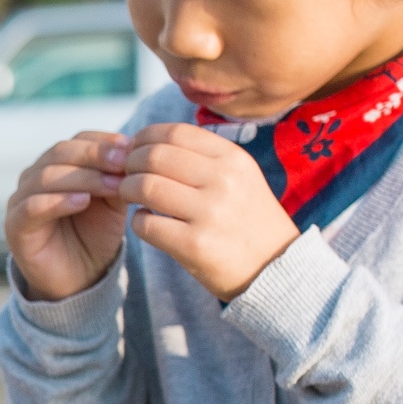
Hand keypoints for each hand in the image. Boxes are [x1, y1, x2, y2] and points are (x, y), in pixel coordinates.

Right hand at [5, 131, 130, 300]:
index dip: (103, 141)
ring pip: (47, 176)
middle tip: (123, 162)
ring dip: (83, 177)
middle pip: (61, 152)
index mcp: (58, 164)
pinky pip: (32, 207)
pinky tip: (82, 201)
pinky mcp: (15, 226)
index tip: (131, 147)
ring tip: (111, 185)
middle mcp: (35, 176)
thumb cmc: (94, 237)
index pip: (78, 140)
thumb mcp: (113, 203)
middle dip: (95, 155)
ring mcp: (21, 199)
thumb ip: (117, 178)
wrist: (79, 280)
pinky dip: (58, 200)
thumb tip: (133, 151)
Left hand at [121, 123, 298, 300]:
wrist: (276, 270)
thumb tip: (151, 141)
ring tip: (131, 196)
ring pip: (145, 187)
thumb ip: (204, 157)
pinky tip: (147, 222)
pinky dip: (138, 221)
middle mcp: (223, 181)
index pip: (175, 133)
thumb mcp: (242, 177)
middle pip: (154, 156)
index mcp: (233, 159)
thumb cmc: (249, 221)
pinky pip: (146, 224)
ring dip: (128, 190)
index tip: (135, 148)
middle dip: (131, 163)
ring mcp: (210, 213)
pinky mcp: (195, 245)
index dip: (145, 137)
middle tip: (126, 174)